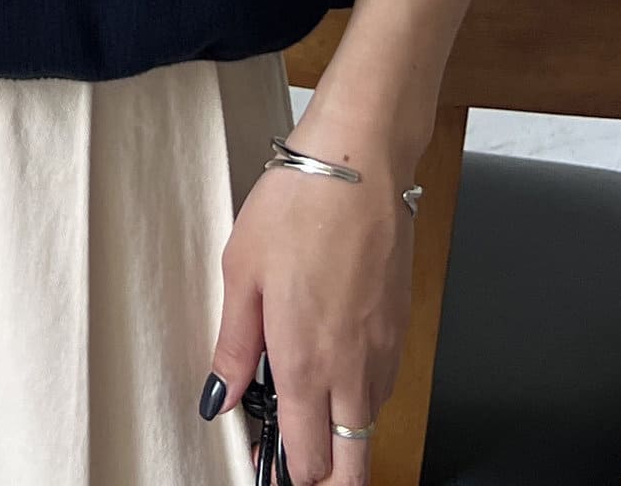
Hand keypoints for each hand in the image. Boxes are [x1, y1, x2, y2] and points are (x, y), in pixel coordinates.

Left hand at [201, 121, 415, 485]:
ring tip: (310, 409)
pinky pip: (385, 385)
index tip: (267, 462)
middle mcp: (351, 368)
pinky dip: (363, 395)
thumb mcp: (241, 271)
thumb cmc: (297, 206)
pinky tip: (337, 367)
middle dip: (328, 475)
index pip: (308, 458)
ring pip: (370, 425)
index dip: (288, 473)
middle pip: (353, 464)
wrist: (358, 164)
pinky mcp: (400, 325)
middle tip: (299, 462)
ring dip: (344, 433)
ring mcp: (383, 349)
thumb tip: (220, 395)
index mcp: (305, 361)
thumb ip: (233, 344)